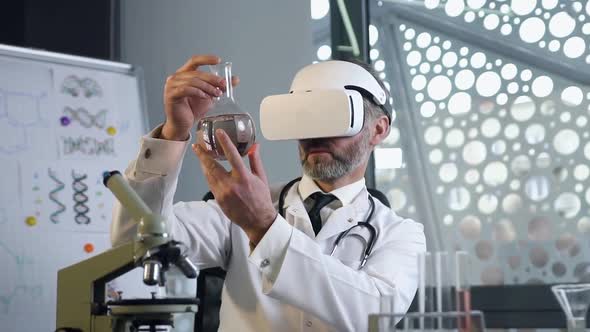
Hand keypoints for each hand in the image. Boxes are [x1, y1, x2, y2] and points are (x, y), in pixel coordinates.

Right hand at [161, 55, 239, 140]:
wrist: (183, 124)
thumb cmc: (193, 109)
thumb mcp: (210, 95)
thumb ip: (220, 86)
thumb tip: (235, 79)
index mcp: (184, 74)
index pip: (194, 61)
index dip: (206, 59)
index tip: (218, 60)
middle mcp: (176, 77)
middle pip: (197, 73)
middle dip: (212, 79)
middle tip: (223, 85)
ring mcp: (171, 85)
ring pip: (193, 81)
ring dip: (207, 87)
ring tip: (217, 94)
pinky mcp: (171, 95)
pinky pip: (186, 90)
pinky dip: (198, 92)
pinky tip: (206, 97)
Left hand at [192, 130, 275, 244]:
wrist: (258, 220)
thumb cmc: (261, 198)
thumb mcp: (261, 178)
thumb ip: (255, 161)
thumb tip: (255, 146)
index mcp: (244, 178)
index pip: (232, 156)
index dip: (225, 142)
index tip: (219, 133)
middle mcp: (231, 185)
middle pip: (212, 166)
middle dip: (203, 154)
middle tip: (197, 146)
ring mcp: (223, 193)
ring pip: (209, 175)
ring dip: (203, 164)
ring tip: (200, 155)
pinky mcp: (218, 199)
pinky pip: (210, 184)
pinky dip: (208, 175)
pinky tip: (207, 169)